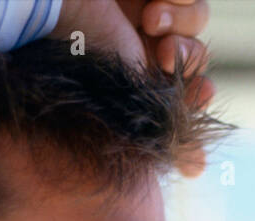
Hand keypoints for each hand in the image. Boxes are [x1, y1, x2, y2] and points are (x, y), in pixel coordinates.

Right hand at [51, 0, 215, 176]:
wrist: (52, 9)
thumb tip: (198, 169)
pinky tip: (152, 7)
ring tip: (151, 21)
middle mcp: (144, 48)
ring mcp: (148, 15)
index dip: (200, 92)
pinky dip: (178, 0)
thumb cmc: (74, 58)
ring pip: (196, 20)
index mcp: (139, 81)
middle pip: (196, 53)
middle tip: (162, 53)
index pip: (187, 90)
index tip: (202, 91)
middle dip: (189, 56)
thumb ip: (161, 133)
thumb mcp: (120, 105)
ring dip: (183, 24)